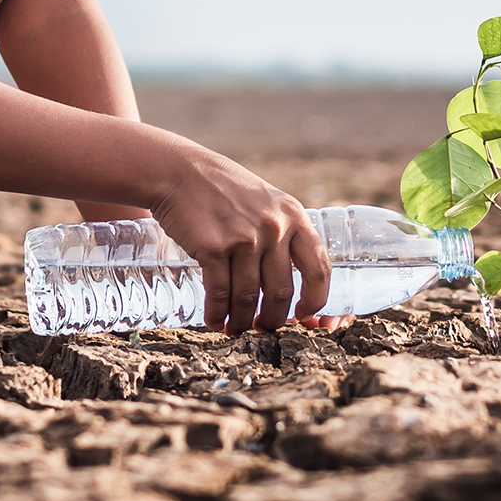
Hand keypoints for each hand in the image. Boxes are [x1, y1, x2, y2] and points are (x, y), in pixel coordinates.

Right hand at [146, 148, 327, 333]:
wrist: (181, 172)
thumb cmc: (226, 191)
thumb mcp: (268, 202)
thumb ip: (283, 232)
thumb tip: (291, 281)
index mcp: (294, 217)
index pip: (319, 268)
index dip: (315, 300)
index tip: (304, 316)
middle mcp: (273, 228)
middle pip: (281, 291)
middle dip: (272, 319)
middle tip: (261, 327)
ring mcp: (244, 238)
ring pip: (248, 297)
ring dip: (240, 320)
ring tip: (234, 327)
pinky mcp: (213, 248)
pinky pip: (219, 293)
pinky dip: (216, 313)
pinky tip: (214, 320)